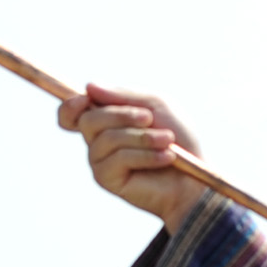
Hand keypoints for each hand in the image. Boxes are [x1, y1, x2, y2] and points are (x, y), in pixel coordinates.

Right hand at [58, 86, 207, 224]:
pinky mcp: (106, 179)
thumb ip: (124, 95)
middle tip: (150, 118)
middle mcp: (97, 140)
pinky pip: (118, 159)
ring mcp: (99, 160)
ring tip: (168, 141)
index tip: (84, 99)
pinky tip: (167, 157)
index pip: (71, 113)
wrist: (196, 176)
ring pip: (107, 138)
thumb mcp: (157, 106)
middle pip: (89, 120)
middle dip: (121, 115)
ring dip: (142, 137)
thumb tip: (88, 87)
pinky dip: (146, 155)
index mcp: (106, 120)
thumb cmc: (179, 139)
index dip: (70, 106)